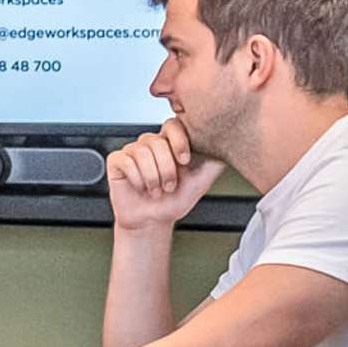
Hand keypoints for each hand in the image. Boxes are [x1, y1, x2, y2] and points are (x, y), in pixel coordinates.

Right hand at [104, 119, 226, 232]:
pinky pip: (126, 162)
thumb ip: (214, 162)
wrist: (153, 221)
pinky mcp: (116, 161)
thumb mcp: (202, 181)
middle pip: (157, 142)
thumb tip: (230, 146)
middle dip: (167, 169)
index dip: (179, 141)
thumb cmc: (174, 201)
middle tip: (169, 185)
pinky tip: (141, 187)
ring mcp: (132, 151)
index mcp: (170, 143)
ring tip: (156, 189)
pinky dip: (137, 179)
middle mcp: (150, 144)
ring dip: (152, 178)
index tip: (185, 161)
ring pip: (142, 152)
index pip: (173, 124)